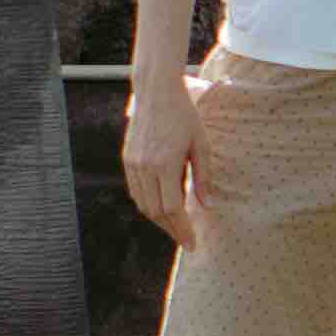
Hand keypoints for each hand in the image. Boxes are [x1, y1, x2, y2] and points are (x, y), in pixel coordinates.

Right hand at [123, 70, 205, 248]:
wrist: (156, 92)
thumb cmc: (184, 116)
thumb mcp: (201, 145)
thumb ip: (204, 177)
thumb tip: (208, 206)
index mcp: (164, 164)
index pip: (172, 209)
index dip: (182, 229)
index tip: (193, 243)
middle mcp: (144, 167)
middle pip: (155, 211)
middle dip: (172, 230)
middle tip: (186, 240)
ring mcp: (133, 164)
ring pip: (143, 204)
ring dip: (159, 220)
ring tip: (176, 227)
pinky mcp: (128, 159)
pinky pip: (136, 191)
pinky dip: (148, 204)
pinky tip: (161, 208)